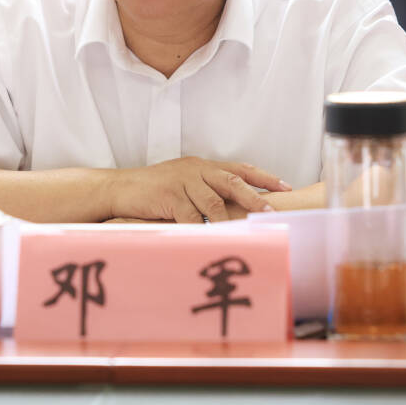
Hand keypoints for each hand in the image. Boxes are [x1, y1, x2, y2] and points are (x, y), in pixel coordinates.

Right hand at [105, 157, 289, 223]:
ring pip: (213, 201)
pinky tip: (212, 239)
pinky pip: (191, 216)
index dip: (263, 177)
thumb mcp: (182, 182)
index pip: (239, 168)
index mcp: (202, 166)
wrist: (120, 188)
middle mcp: (195, 170)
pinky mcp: (169, 197)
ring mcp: (182, 182)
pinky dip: (202, 230)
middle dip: (254, 197)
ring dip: (231, 219)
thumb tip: (232, 208)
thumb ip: (205, 190)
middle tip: (272, 210)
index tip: (285, 186)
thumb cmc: (153, 190)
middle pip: (231, 182)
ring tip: (247, 231)